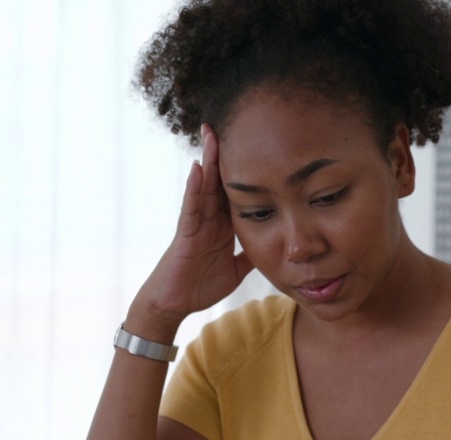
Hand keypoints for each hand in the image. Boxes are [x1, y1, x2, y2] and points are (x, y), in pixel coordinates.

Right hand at [129, 124, 253, 337]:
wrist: (175, 304)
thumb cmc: (201, 285)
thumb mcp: (236, 268)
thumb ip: (251, 253)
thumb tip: (275, 247)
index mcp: (222, 224)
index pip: (235, 190)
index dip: (245, 168)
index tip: (255, 145)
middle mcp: (208, 218)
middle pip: (218, 180)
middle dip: (223, 153)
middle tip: (230, 122)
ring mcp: (195, 223)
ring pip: (203, 186)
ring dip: (208, 160)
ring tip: (211, 134)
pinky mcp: (185, 233)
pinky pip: (190, 207)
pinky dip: (194, 187)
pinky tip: (198, 168)